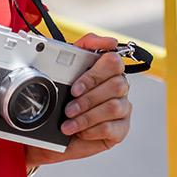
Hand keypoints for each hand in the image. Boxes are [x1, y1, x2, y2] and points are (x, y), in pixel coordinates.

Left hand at [26, 33, 132, 168]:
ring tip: (69, 123)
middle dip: (88, 99)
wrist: (53, 135)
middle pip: (117, 84)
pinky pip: (112, 128)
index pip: (114, 61)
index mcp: (106, 70)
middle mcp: (118, 87)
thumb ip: (79, 49)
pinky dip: (92, 130)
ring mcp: (123, 108)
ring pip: (114, 107)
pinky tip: (80, 132)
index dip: (94, 74)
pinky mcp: (121, 129)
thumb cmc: (61, 102)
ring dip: (87, 116)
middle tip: (68, 108)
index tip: (75, 88)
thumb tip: (105, 41)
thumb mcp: (63, 72)